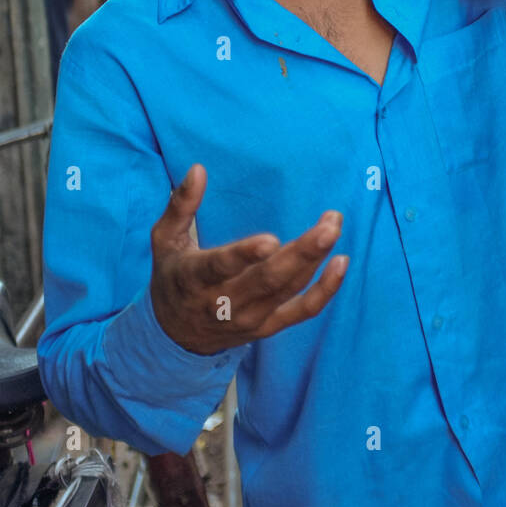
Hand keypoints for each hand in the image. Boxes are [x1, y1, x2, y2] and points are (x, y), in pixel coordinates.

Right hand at [150, 164, 347, 354]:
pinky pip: (302, 312)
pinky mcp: (268, 327)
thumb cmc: (172, 277)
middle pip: (267, 280)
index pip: (220, 268)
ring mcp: (249, 319)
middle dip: (302, 252)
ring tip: (333, 226)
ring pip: (287, 291)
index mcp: (194, 279)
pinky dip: (325, 291)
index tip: (271, 240)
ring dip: (315, 260)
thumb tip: (198, 169)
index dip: (244, 256)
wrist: (175, 336)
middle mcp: (223, 304)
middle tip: (329, 224)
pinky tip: (341, 263)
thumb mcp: (164, 240)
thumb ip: (181, 205)